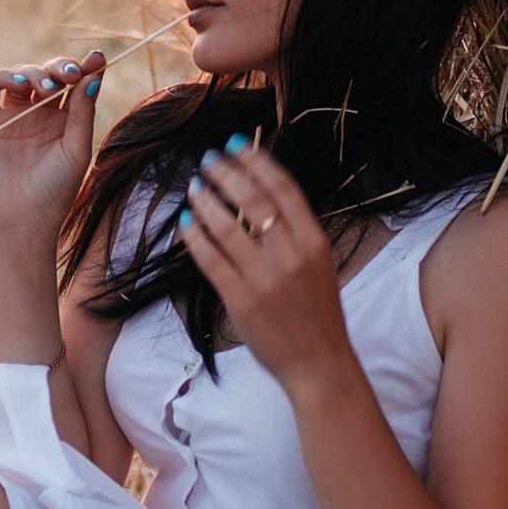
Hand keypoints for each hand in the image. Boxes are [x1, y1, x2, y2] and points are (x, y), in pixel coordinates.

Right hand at [0, 50, 106, 237]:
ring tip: (45, 89)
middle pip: (48, 74)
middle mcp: (37, 113)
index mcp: (64, 120)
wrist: (21, 222)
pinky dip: (2, 77)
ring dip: (34, 72)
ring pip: (20, 74)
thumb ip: (83, 112)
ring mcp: (10, 115)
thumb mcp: (76, 149)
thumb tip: (95, 74)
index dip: (85, 67)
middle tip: (70, 74)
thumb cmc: (55, 191)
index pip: (74, 83)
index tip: (97, 59)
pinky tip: (19, 86)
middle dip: (60, 67)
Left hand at [177, 137, 356, 390]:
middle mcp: (291, 254)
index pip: (283, 187)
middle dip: (225, 173)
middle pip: (253, 198)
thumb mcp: (319, 264)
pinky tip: (187, 225)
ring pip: (226, 225)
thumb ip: (295, 233)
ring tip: (194, 188)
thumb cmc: (317, 313)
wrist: (320, 363)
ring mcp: (265, 278)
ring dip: (205, 201)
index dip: (257, 160)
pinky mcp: (241, 299)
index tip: (236, 144)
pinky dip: (196, 237)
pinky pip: (211, 259)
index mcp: (314, 241)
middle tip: (207, 160)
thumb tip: (260, 197)